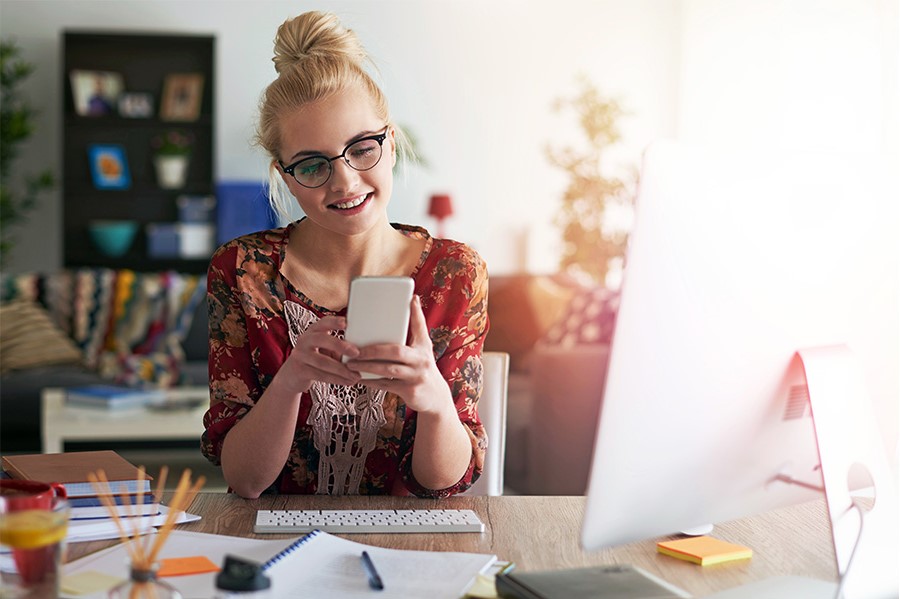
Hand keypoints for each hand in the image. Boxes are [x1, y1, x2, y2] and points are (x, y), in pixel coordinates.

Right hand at [283, 315, 360, 390]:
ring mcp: (300, 355)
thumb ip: (338, 347)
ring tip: (356, 375)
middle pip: (321, 339)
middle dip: (340, 345)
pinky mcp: (300, 371)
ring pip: (323, 362)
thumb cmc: (315, 359)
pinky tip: (349, 382)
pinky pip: (321, 375)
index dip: (334, 322)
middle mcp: (304, 340)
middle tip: (356, 352)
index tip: (346, 323)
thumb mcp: (325, 349)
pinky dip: (337, 380)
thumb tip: (362, 349)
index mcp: (313, 331)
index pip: (323, 322)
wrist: (292, 376)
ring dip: (342, 370)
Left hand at [345, 295, 452, 414]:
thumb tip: (411, 301)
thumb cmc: (423, 369)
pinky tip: (359, 378)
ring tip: (351, 363)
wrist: (436, 398)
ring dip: (367, 366)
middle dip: (373, 350)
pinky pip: (386, 385)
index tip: (410, 298)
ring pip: (388, 369)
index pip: (420, 326)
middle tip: (356, 349)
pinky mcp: (410, 391)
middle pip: (396, 350)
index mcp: (424, 346)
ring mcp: (417, 376)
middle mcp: (422, 359)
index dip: (416, 312)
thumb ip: (415, 330)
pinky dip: (371, 381)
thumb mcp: (422, 350)